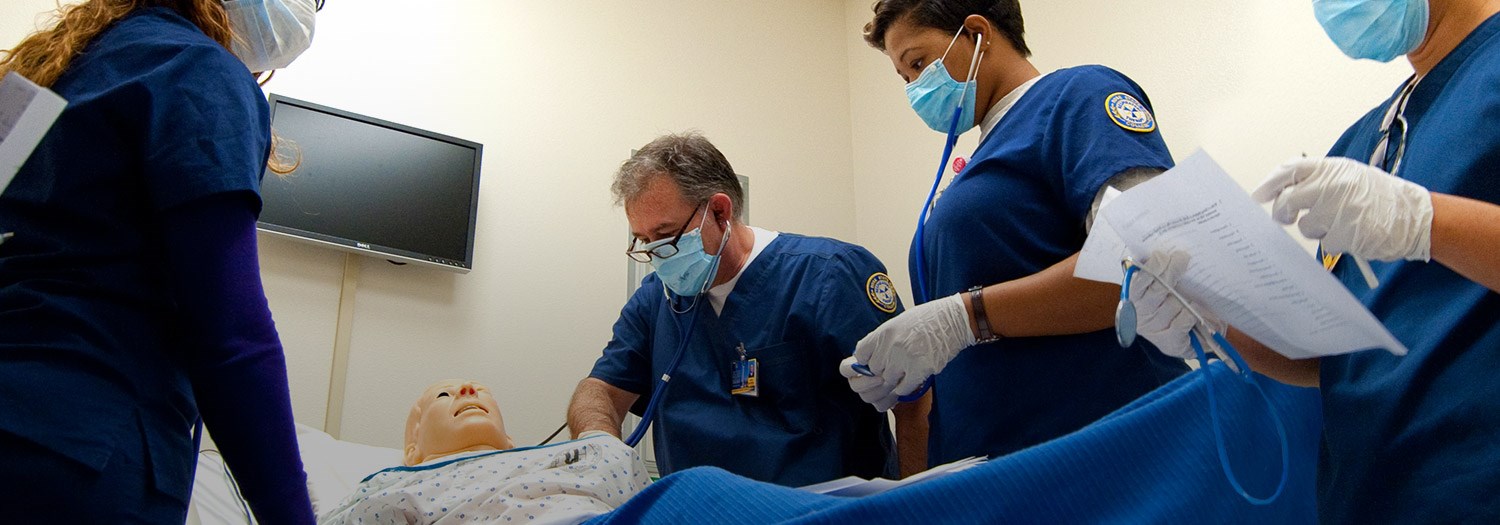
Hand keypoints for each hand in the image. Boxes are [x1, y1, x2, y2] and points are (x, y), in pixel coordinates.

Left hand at [842, 293, 974, 409]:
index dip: (866, 361)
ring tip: (905, 372)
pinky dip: (905, 387)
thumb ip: (883, 340)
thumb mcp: (898, 323)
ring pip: (888, 381)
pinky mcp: (919, 370)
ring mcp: (904, 359)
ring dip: (895, 380)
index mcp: (884, 332)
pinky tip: (912, 379)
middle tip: (894, 368)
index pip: (860, 354)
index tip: (873, 362)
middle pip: (874, 371)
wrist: (953, 320)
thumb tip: (869, 359)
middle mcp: (891, 345)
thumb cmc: (927, 320)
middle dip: (883, 371)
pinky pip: (903, 389)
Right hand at [1129, 251, 1224, 359]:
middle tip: (1183, 259)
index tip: (1166, 255)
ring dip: (1186, 300)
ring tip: (1191, 299)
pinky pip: (1182, 322)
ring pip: (1173, 305)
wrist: (1195, 335)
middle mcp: (1141, 314)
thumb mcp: (1168, 283)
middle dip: (1172, 272)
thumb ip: (1162, 270)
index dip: (1152, 266)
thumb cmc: (1179, 303)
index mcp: (1135, 297)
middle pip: (1157, 290)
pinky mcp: (1169, 344)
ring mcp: (1154, 330)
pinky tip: (1194, 316)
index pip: (1139, 280)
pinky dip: (1191, 316)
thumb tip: (1170, 252)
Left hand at [1253, 157, 1432, 261]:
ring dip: (1315, 228)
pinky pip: (1324, 242)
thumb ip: (1319, 178)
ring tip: (1339, 223)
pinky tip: (1353, 233)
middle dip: (1282, 213)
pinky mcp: (1344, 234)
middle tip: (1283, 219)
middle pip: (1288, 201)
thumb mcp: (1349, 175)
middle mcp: (1332, 186)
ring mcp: (1337, 210)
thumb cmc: (1378, 196)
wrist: (1414, 215)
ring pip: (1305, 225)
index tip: (1258, 196)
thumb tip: (1282, 188)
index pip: (1289, 171)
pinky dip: (1334, 241)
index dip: (1270, 184)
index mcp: (1332, 169)